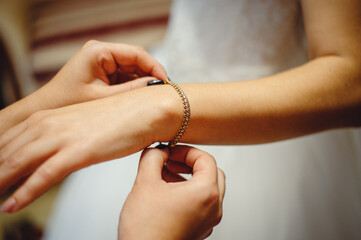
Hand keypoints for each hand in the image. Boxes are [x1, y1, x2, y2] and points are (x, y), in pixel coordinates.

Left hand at [0, 84, 181, 212]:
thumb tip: (53, 153)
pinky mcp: (77, 151)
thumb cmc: (119, 118)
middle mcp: (49, 124)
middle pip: (7, 151)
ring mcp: (62, 136)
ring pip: (18, 163)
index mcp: (49, 117)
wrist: (146, 110)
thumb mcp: (83, 126)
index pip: (10, 139)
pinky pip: (43, 176)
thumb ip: (63, 137)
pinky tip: (12, 206)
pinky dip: (24, 192)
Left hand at [36, 40, 166, 106]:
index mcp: (99, 52)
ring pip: (132, 70)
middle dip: (150, 77)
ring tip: (153, 99)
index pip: (137, 54)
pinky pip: (124, 78)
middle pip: (136, 61)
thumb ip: (133, 90)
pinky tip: (140, 100)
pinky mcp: (102, 73)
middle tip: (164, 93)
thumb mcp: (105, 98)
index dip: (155, 67)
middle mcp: (101, 53)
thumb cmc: (68, 104)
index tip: (168, 83)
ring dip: (142, 83)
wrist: (45, 112)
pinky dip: (133, 88)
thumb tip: (158, 85)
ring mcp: (102, 62)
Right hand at [118, 145, 225, 239]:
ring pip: (207, 189)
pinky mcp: (200, 229)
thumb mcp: (145, 183)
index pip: (205, 159)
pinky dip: (189, 193)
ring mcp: (208, 221)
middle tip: (171, 161)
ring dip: (189, 178)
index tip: (170, 151)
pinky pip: (202, 204)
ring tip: (165, 176)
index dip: (186, 151)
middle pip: (212, 173)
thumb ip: (153, 158)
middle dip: (190, 163)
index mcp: (206, 193)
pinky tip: (167, 194)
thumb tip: (158, 150)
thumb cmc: (146, 230)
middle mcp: (213, 208)